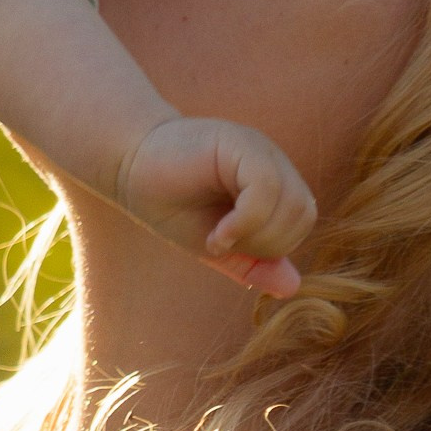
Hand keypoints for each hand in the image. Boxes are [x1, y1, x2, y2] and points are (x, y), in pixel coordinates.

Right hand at [116, 117, 316, 298]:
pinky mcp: (240, 143)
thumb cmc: (169, 203)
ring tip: (220, 237)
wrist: (128, 166)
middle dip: (267, 245)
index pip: (301, 222)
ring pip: (291, 203)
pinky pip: (266, 188)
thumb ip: (253, 264)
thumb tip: (292, 287)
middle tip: (225, 244)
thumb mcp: (217, 245)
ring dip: (256, 235)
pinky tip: (220, 232)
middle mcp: (272, 163)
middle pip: (303, 215)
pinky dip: (247, 221)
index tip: (229, 248)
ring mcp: (258, 150)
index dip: (273, 248)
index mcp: (273, 184)